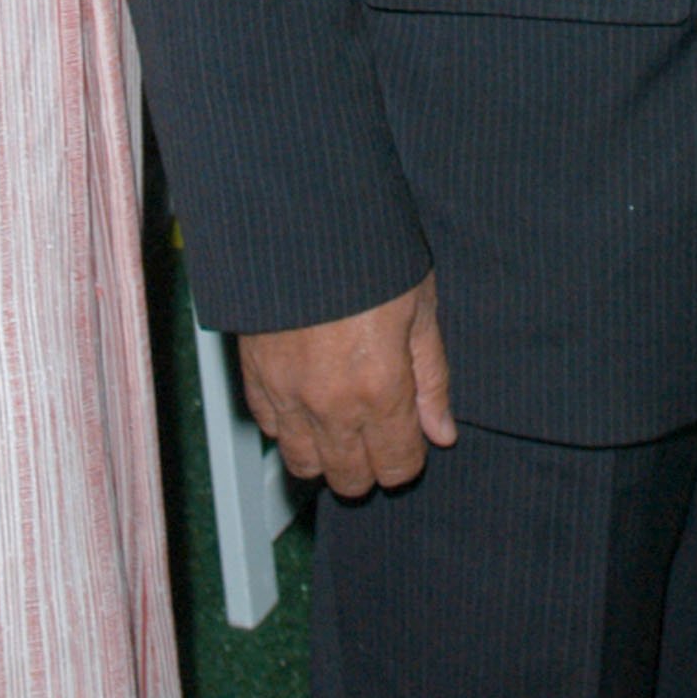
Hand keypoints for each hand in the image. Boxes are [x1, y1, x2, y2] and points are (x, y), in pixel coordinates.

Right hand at [239, 274, 455, 497]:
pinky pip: (270, 429)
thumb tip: (442, 434)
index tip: (409, 435)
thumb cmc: (372, 253)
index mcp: (380, 389)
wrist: (305, 218)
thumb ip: (431, 378)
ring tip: (341, 421)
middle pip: (350, 479)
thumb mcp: (420, 306)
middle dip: (370, 463)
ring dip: (326, 454)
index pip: (396, 467)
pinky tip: (307, 398)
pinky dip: (288, 425)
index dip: (409, 457)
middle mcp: (331, 406)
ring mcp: (287, 395)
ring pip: (305, 465)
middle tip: (378, 428)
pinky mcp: (255, 377)